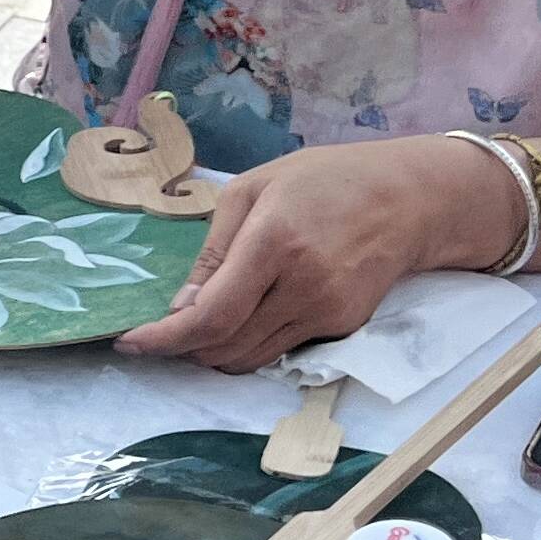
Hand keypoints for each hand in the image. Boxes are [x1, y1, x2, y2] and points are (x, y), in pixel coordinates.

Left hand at [115, 136, 517, 372]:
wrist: (411, 198)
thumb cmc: (325, 180)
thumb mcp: (254, 189)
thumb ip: (213, 250)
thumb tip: (181, 308)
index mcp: (274, 242)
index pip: (210, 316)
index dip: (164, 339)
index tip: (130, 343)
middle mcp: (303, 285)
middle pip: (225, 347)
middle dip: (183, 347)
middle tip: (162, 330)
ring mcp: (328, 311)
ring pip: (251, 359)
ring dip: (215, 351)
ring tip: (202, 322)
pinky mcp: (344, 327)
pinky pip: (281, 350)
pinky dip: (252, 342)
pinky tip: (250, 312)